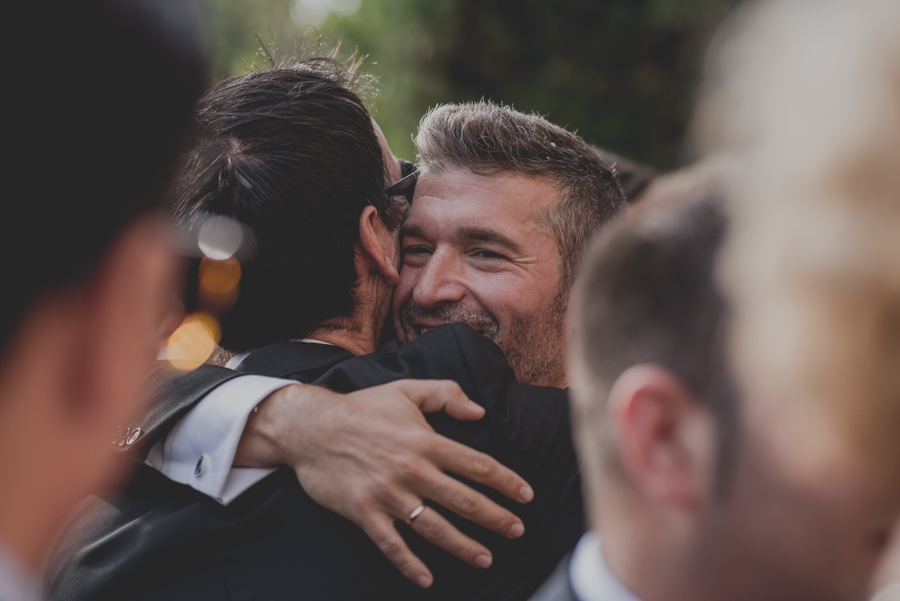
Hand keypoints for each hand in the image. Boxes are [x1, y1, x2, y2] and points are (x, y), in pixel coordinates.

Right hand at [235, 379, 533, 587]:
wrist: (310, 428)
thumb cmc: (362, 408)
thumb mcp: (406, 389)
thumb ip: (446, 393)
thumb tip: (480, 410)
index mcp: (425, 441)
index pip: (477, 465)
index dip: (506, 481)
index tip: (526, 495)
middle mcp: (412, 470)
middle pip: (463, 500)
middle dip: (495, 518)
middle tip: (517, 530)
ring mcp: (388, 494)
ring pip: (434, 527)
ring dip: (462, 545)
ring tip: (485, 558)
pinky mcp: (364, 513)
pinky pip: (391, 545)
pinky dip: (409, 565)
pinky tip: (427, 579)